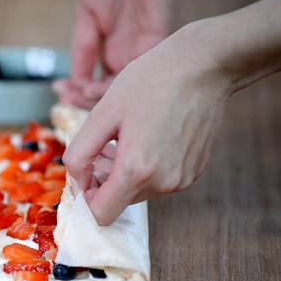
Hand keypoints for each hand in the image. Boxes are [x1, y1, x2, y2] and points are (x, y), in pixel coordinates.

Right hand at [53, 0, 172, 109]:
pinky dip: (115, 86)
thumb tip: (76, 84)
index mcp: (116, 53)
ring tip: (81, 93)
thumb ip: (83, 52)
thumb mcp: (88, 19)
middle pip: (113, 94)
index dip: (80, 94)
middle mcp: (131, 58)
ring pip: (126, 90)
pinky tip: (93, 86)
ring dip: (100, 97)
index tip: (59, 91)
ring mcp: (144, 53)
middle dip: (86, 100)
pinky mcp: (156, 44)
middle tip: (66, 98)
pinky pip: (138, 74)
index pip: (100, 86)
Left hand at [62, 25, 229, 224]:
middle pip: (119, 201)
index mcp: (137, 170)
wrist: (203, 65)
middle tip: (105, 143)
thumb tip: (77, 180)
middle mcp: (163, 183)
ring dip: (123, 171)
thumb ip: (80, 153)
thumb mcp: (102, 113)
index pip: (102, 214)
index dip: (86, 196)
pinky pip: (158, 180)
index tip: (85, 170)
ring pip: (137, 191)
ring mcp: (182, 179)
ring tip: (124, 135)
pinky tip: (147, 135)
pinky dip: (145, 166)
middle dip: (104, 178)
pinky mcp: (193, 171)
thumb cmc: (152, 81)